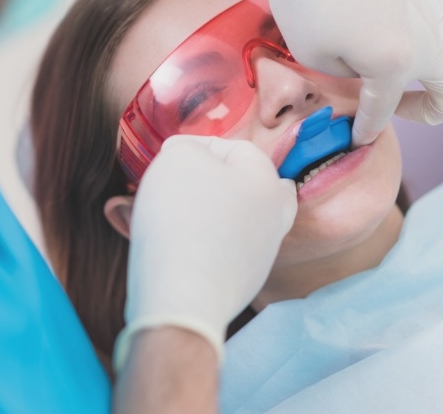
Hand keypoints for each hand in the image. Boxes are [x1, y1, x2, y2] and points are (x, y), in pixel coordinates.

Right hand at [114, 135, 296, 369]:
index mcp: (267, 181)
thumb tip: (188, 156)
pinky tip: (178, 245)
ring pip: (237, 218)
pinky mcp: (243, 282)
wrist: (183, 297)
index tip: (168, 158)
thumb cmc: (182, 218)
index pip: (235, 148)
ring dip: (208, 211)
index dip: (197, 146)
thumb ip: (186, 147)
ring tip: (170, 214)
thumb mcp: (178, 158)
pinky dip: (205, 242)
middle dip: (217, 180)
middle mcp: (274, 217)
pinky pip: (223, 250)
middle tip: (188, 183)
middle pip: (250, 185)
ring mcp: (262, 253)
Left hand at [196, 0, 442, 145]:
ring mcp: (437, 0)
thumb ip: (349, 76)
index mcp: (394, 63)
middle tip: (400, 108)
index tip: (357, 137)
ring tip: (423, 66)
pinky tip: (427, 23)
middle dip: (430, 112)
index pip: (384, 110)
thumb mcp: (314, 55)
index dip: (367, 129)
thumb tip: (365, 74)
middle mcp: (428, 36)